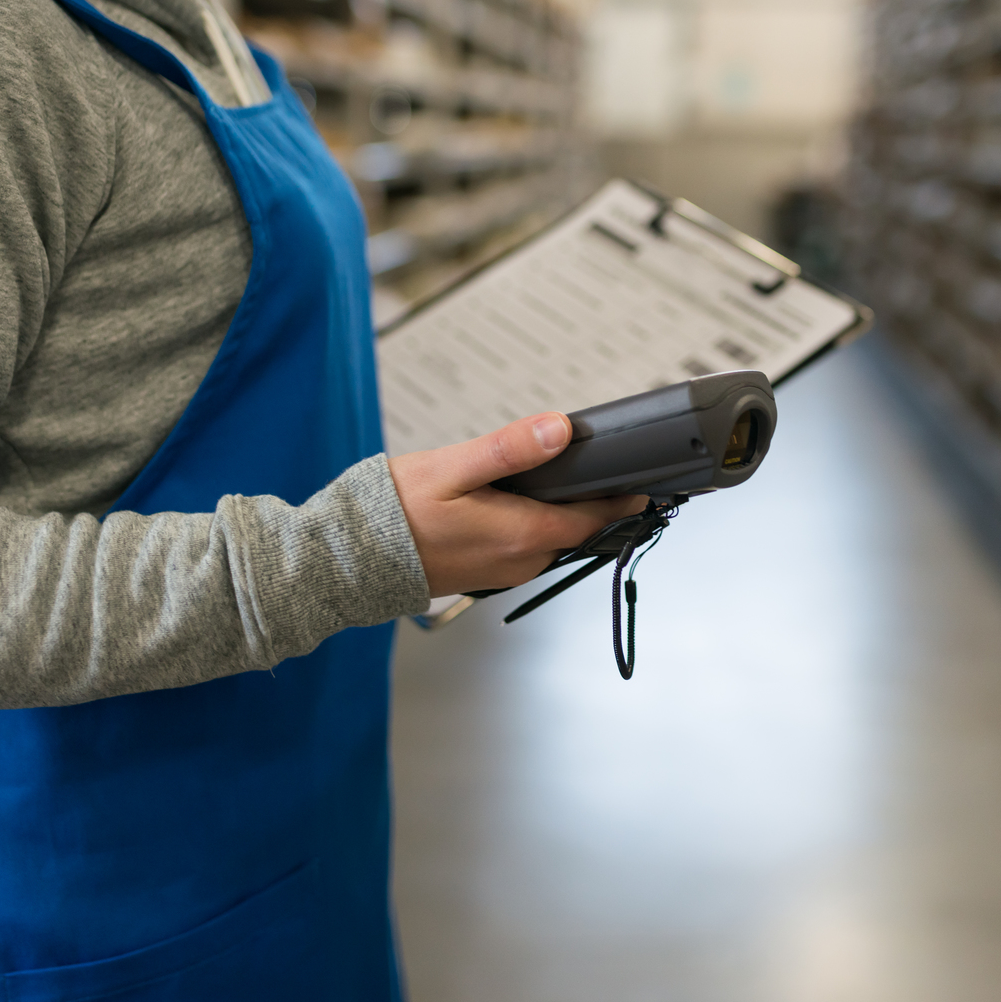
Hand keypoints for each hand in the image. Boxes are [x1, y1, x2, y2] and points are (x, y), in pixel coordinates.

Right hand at [388, 413, 647, 595]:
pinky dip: (538, 522)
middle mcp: (522, 561)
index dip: (626, 498)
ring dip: (567, 511)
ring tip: (574, 474)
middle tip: (614, 465)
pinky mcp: (488, 572)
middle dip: (599, 500)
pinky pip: (529, 546)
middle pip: (581, 530)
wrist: (351, 559)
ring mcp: (505, 571)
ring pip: (555, 538)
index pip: (597, 518)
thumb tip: (560, 429)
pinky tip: (525, 496)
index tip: (649, 478)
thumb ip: (510, 449)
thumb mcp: (454, 468)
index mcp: (523, 535)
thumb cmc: (395, 512)